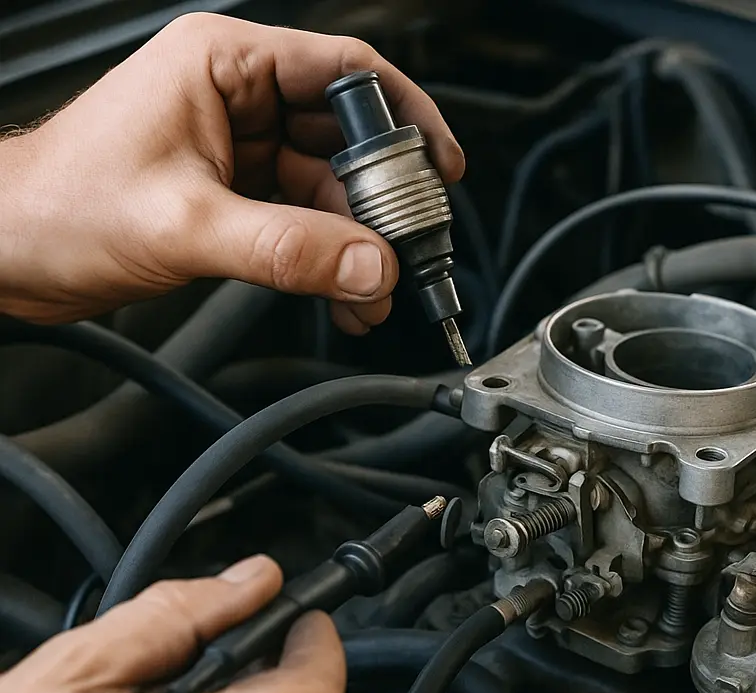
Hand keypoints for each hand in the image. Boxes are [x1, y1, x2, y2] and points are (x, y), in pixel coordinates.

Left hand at [0, 14, 463, 333]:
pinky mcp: (233, 195)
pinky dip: (327, 259)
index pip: (342, 69)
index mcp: (223, 65)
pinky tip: (343, 295)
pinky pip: (302, 221)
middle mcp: (235, 98)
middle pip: (343, 138)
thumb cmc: (60, 208)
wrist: (10, 254)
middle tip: (410, 248)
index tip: (442, 165)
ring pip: (326, 189)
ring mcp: (237, 148)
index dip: (404, 115)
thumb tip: (369, 265)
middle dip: (381, 201)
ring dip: (356, 243)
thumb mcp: (186, 225)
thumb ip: (286, 248)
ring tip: (374, 293)